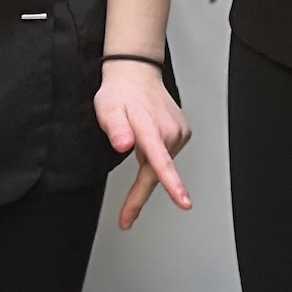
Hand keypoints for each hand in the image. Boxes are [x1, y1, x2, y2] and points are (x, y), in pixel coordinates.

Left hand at [96, 60, 192, 229]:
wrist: (136, 74)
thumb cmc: (121, 93)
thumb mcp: (108, 109)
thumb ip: (116, 128)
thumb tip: (124, 145)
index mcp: (151, 128)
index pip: (161, 161)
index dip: (172, 184)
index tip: (183, 201)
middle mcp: (170, 131)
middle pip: (157, 172)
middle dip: (140, 193)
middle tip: (126, 216)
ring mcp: (179, 131)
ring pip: (162, 165)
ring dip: (148, 166)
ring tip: (135, 141)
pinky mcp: (183, 132)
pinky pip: (167, 155)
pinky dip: (156, 156)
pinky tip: (148, 140)